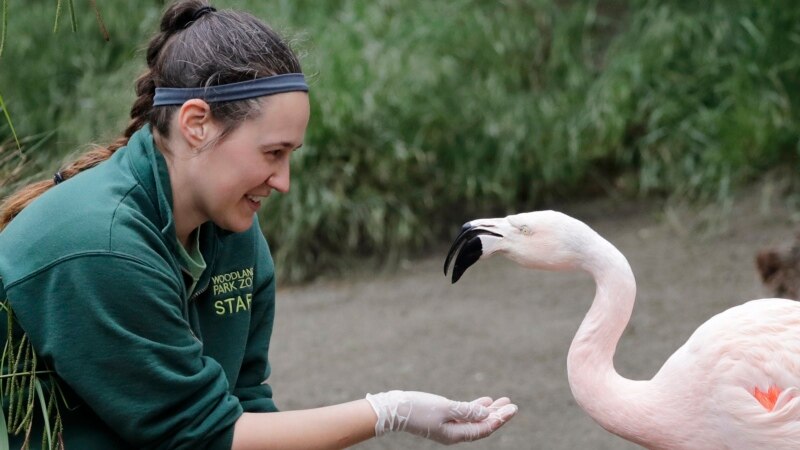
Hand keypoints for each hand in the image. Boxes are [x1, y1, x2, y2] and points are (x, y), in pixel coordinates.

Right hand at [365, 390, 516, 444]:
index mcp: (455, 435)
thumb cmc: (417, 409)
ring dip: (489, 410)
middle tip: (512, 405)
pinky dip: (476, 408)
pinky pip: (465, 414)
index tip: (512, 409)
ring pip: (475, 419)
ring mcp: (448, 426)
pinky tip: (485, 401)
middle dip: (498, 415)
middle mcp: (454, 433)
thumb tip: (486, 413)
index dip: (499, 419)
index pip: (483, 429)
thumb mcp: (445, 408)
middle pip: (482, 425)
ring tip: (503, 401)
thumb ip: (467, 410)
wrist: (393, 409)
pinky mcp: (443, 417)